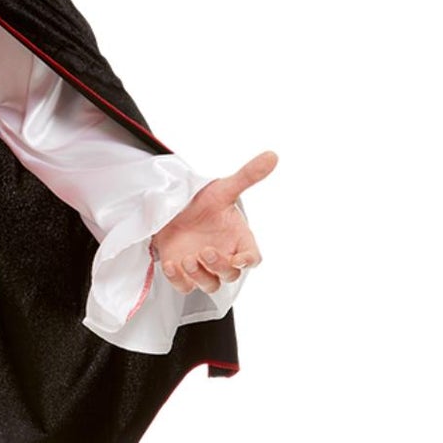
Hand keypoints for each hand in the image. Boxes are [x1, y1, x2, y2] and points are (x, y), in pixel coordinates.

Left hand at [154, 149, 276, 293]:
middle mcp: (224, 257)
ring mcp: (203, 269)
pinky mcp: (183, 274)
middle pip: (231, 276)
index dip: (248, 261)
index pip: (253, 259)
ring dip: (199, 276)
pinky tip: (170, 264)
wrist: (172, 210)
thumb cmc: (202, 202)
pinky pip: (184, 287)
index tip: (238, 258)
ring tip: (186, 258)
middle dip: (219, 267)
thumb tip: (272, 155)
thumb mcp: (222, 189)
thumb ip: (247, 176)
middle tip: (205, 251)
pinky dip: (178, 280)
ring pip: (209, 285)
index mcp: (238, 240)